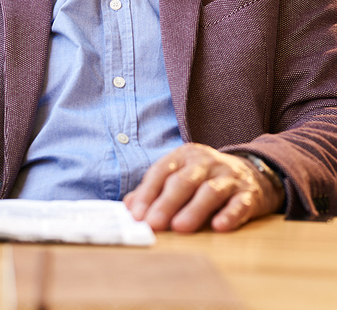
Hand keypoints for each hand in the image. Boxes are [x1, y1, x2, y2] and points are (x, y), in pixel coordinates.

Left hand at [124, 143, 284, 232]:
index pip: (161, 171)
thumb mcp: (180, 176)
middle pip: (183, 181)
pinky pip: (239, 204)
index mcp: (184, 155)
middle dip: (166, 203)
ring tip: (180, 227)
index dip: (147, 193)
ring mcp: (228, 176)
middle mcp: (206, 162)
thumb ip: (154, 190)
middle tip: (153, 224)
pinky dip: (230, 215)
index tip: (136, 215)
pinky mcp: (248, 193)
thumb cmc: (206, 179)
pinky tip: (219, 226)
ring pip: (209, 192)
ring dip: (194, 210)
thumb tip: (129, 207)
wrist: (253, 173)